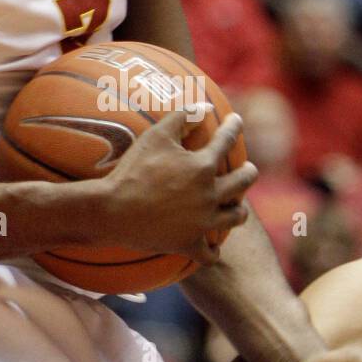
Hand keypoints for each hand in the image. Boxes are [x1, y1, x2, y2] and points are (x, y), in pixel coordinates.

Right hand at [100, 110, 255, 262]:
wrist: (112, 210)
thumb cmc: (132, 170)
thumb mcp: (156, 135)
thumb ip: (182, 117)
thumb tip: (203, 106)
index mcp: (202, 166)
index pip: (227, 140)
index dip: (233, 127)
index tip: (236, 121)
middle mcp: (209, 195)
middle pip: (244, 181)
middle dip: (249, 172)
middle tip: (248, 169)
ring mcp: (201, 222)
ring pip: (235, 217)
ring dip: (238, 210)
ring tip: (236, 207)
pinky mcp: (188, 244)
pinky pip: (209, 254)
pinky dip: (213, 252)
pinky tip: (213, 249)